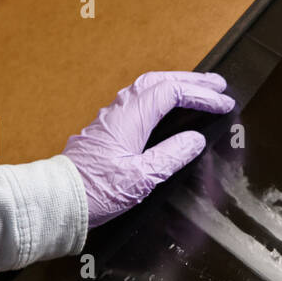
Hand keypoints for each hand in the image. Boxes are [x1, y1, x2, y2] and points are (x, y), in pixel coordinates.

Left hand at [63, 71, 233, 226]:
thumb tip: (195, 140)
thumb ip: (172, 155)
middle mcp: (119, 111)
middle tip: (217, 85)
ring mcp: (111, 119)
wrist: (58, 199)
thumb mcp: (142, 177)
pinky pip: (137, 101)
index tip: (223, 104)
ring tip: (197, 89)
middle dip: (191, 81)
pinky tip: (166, 107)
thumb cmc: (95, 191)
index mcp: (130, 118)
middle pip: (159, 81)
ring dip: (174, 84)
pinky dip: (159, 97)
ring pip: (146, 88)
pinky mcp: (107, 131)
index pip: (172, 93)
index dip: (201, 96)